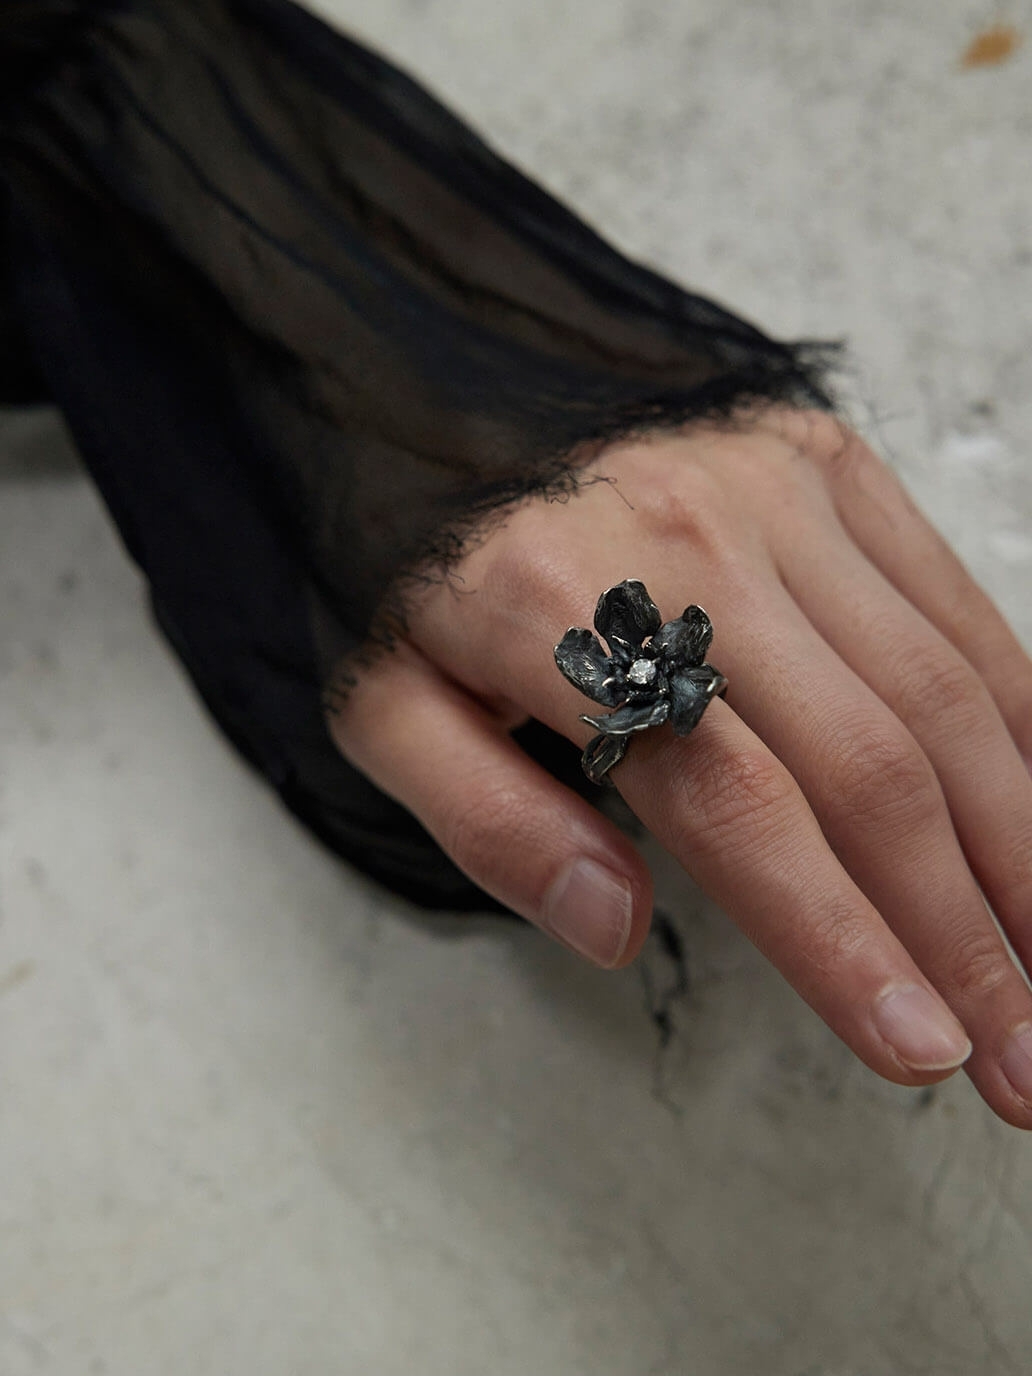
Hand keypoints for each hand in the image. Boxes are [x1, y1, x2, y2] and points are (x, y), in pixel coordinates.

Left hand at [328, 408, 1031, 1128]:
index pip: (742, 813)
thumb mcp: (383, 700)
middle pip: (873, 769)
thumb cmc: (402, 551)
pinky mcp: (823, 456)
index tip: (921, 1050)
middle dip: (965, 931)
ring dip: (1020, 842)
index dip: (842, 942)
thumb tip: (616, 926)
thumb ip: (489, 822)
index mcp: (570, 622)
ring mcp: (776, 492)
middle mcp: (697, 547)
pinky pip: (949, 600)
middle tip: (1025, 1058)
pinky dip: (1017, 717)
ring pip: (940, 690)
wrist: (421, 370)